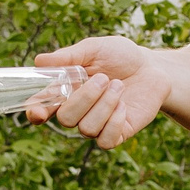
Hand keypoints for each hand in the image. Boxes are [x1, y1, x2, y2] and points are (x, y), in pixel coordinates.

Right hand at [26, 36, 171, 149]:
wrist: (153, 68)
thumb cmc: (120, 56)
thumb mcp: (95, 49)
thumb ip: (68, 56)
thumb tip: (40, 61)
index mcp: (66, 91)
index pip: (42, 107)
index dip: (36, 112)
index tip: (39, 111)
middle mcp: (78, 111)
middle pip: (65, 119)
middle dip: (84, 98)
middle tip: (102, 78)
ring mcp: (97, 125)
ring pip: (86, 129)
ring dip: (104, 104)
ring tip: (118, 85)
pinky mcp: (117, 134)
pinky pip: (105, 141)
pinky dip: (114, 121)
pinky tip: (123, 106)